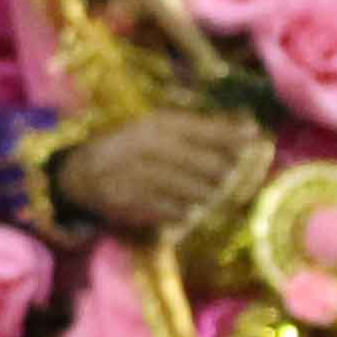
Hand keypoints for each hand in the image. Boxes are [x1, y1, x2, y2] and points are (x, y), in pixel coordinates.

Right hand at [53, 110, 264, 235]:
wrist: (80, 174)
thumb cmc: (131, 148)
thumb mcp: (159, 129)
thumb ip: (202, 130)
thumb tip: (252, 132)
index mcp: (157, 125)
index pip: (208, 131)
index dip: (237, 138)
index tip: (256, 141)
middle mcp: (148, 147)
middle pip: (211, 167)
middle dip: (226, 174)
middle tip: (226, 176)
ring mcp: (139, 177)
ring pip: (199, 192)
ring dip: (208, 195)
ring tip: (204, 191)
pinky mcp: (132, 203)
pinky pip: (177, 212)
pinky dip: (187, 211)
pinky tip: (183, 205)